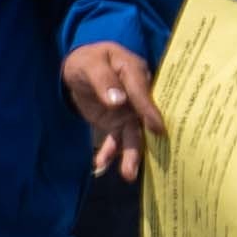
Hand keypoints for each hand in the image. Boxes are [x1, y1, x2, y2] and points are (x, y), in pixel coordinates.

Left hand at [67, 40, 155, 179]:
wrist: (79, 69)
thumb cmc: (88, 61)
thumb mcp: (91, 64)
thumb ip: (103, 80)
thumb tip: (118, 100)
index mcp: (134, 73)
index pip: (143, 93)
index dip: (150, 111)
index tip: (157, 129)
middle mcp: (137, 96)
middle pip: (143, 119)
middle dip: (144, 142)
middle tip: (142, 159)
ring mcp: (128, 112)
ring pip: (132, 135)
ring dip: (129, 155)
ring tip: (128, 175)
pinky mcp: (117, 123)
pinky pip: (115, 140)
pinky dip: (108, 153)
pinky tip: (100, 165)